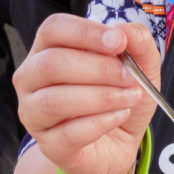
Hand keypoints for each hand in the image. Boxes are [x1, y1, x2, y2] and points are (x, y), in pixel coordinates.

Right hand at [13, 13, 157, 173]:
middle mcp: (32, 78)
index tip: (119, 43)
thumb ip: (138, 42)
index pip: (53, 29)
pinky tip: (119, 116)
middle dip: (99, 69)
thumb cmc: (120, 94)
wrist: (119, 142)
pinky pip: (68, 133)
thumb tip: (124, 31)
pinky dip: (100, 123)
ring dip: (102, 97)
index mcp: (49, 48)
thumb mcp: (141, 65)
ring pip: (54, 101)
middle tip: (131, 77)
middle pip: (51, 64)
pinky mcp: (48, 144)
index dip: (85, 32)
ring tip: (131, 98)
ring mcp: (34, 113)